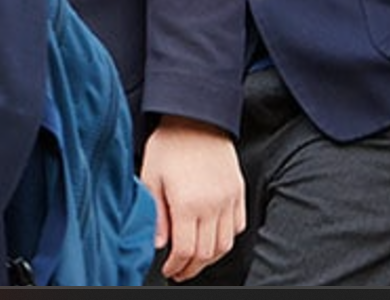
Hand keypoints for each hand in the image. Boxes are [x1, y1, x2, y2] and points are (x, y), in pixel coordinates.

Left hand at [138, 116, 243, 281]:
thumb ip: (155, 214)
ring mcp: (229, 199)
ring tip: (194, 261)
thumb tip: (157, 243)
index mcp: (188, 202)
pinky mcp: (238, 192)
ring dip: (210, 258)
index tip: (168, 269)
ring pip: (225, 244)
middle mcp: (213, 204)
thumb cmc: (170, 143)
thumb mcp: (150, 177)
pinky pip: (238, 227)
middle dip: (192, 267)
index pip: (187, 249)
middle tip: (178, 271)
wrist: (197, 118)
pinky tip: (212, 241)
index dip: (177, 266)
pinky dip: (226, 240)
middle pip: (207, 252)